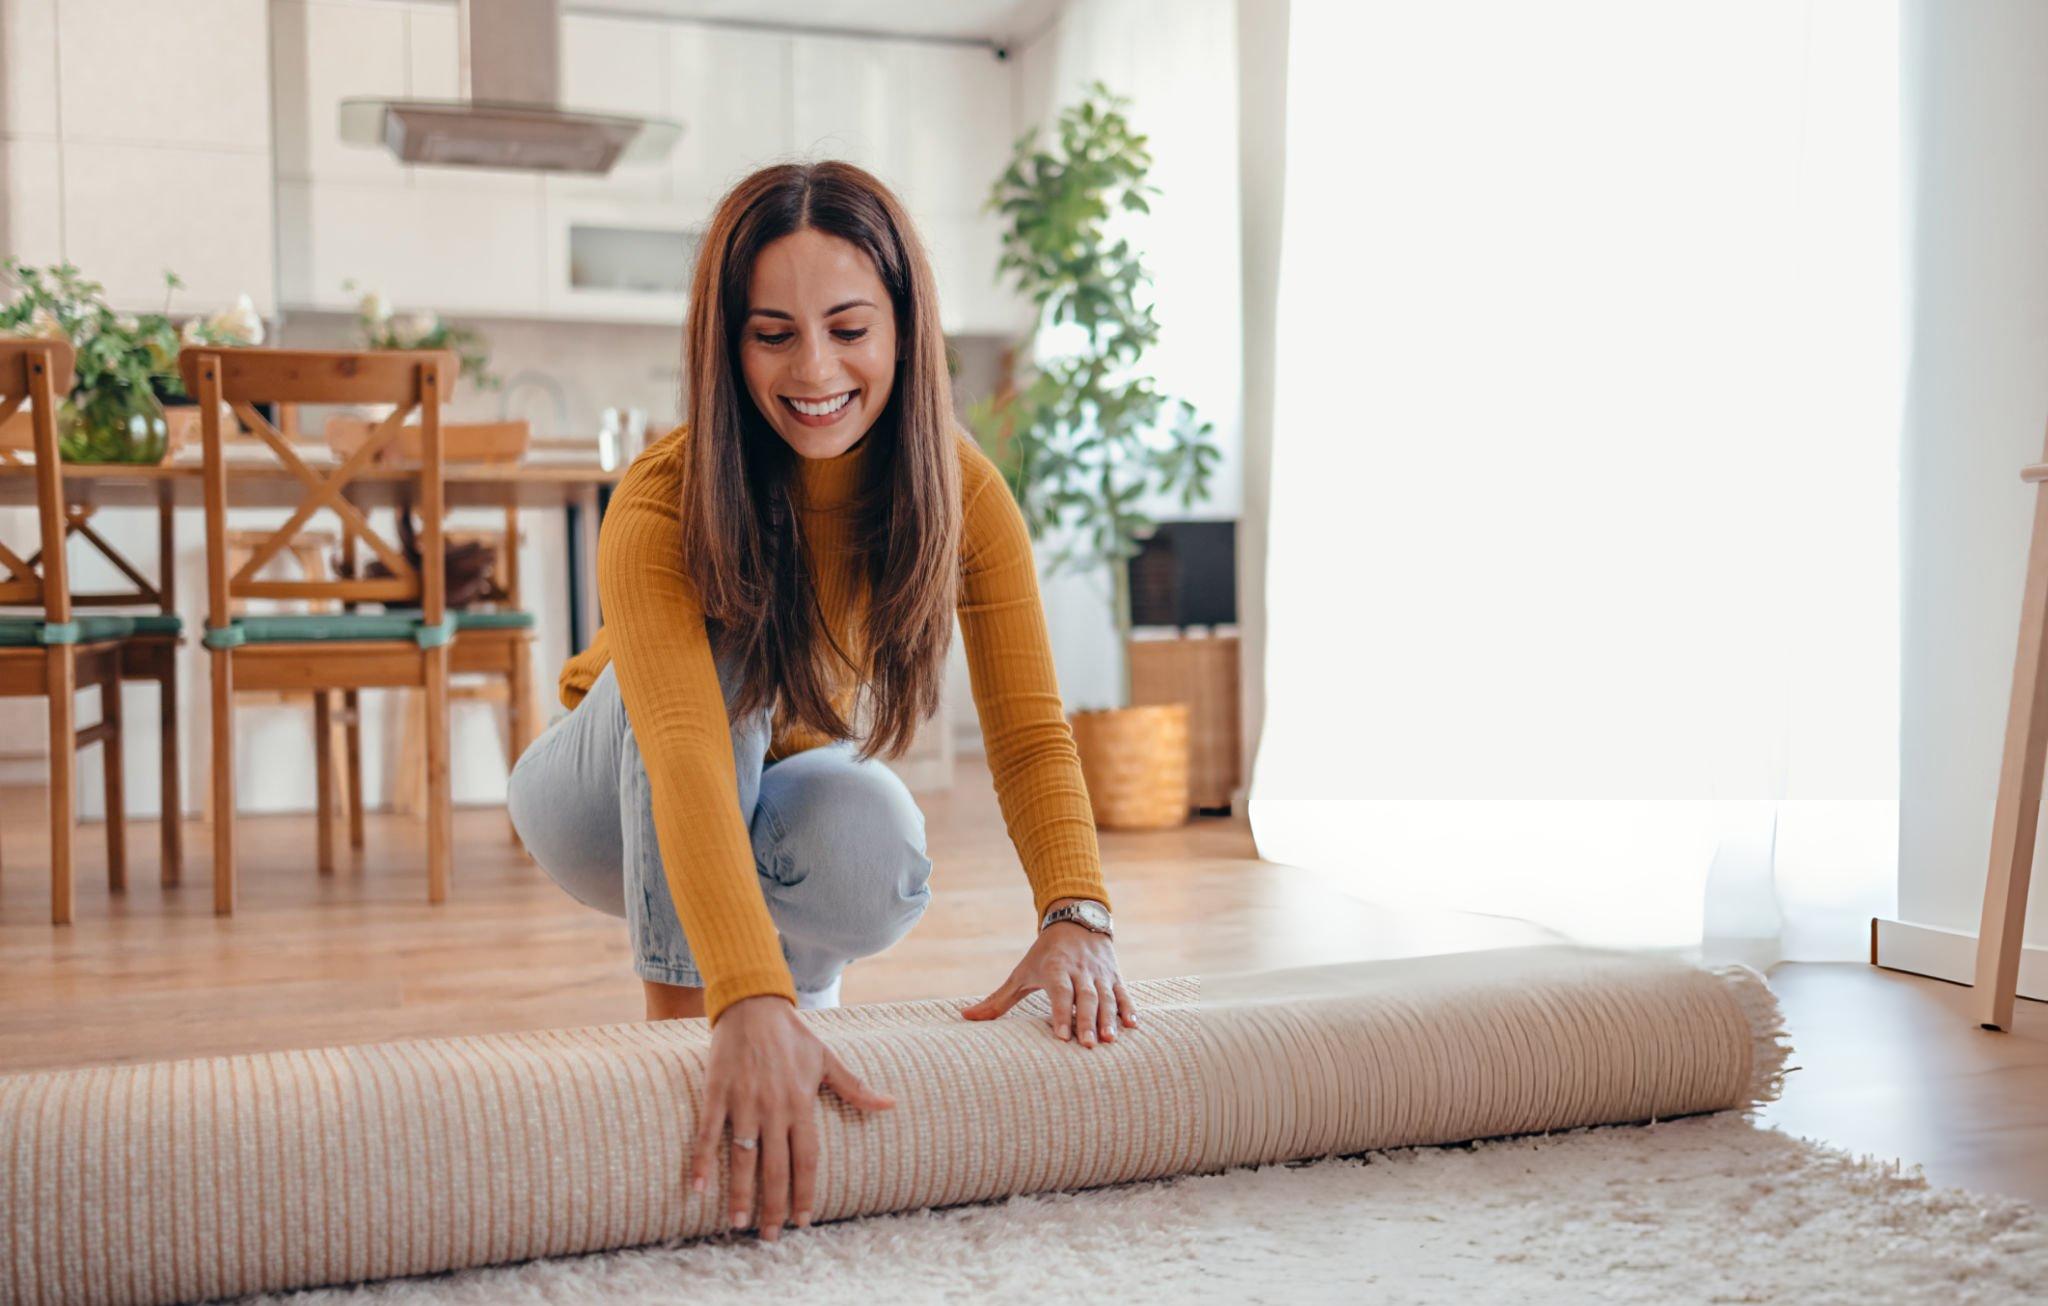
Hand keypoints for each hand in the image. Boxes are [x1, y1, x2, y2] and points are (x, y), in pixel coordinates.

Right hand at [689, 993, 895, 1240]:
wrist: (753, 1003)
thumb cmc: (792, 1034)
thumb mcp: (826, 1059)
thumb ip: (855, 1088)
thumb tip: (890, 1105)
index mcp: (801, 1103)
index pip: (806, 1159)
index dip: (805, 1192)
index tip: (803, 1221)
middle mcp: (774, 1107)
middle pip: (775, 1167)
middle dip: (774, 1205)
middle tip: (770, 1237)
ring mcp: (744, 1101)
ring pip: (742, 1156)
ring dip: (740, 1192)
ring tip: (738, 1224)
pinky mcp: (717, 1092)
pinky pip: (707, 1132)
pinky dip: (701, 1160)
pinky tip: (697, 1188)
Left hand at [959, 914, 1138, 1046]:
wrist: (1076, 920)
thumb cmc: (1044, 954)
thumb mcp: (1021, 973)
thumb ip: (998, 1000)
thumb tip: (964, 1017)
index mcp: (1056, 968)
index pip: (1060, 992)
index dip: (1061, 1013)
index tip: (1061, 1037)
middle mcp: (1079, 970)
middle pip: (1085, 997)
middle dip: (1087, 1021)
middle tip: (1089, 1046)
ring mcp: (1100, 973)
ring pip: (1106, 996)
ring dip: (1109, 1018)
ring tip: (1110, 1041)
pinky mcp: (1115, 975)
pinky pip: (1123, 992)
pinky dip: (1129, 1008)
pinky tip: (1133, 1026)